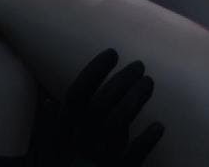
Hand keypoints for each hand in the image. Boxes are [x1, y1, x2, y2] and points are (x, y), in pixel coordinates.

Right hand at [50, 48, 164, 165]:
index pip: (76, 96)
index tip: (112, 52)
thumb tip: (49, 103)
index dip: (94, 72)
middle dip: (121, 80)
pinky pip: (132, 157)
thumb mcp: (49, 154)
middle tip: (140, 65)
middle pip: (100, 105)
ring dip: (134, 100)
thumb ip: (51, 129)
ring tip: (149, 83)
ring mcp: (94, 161)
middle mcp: (75, 146)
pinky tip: (159, 126)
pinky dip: (146, 140)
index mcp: (60, 136)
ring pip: (115, 124)